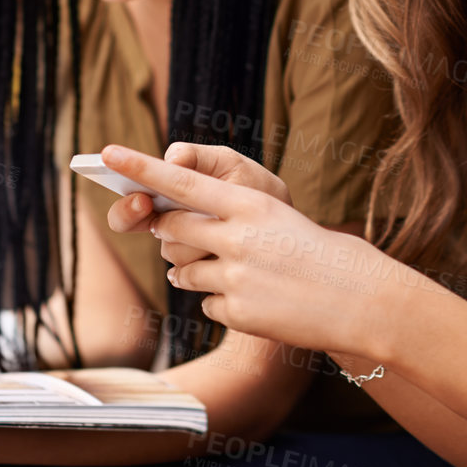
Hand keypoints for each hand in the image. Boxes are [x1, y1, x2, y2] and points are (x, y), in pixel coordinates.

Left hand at [100, 148, 420, 356]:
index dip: (140, 168)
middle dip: (168, 231)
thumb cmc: (317, 250)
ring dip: (198, 270)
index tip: (108, 154)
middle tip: (183, 232)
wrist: (358, 297)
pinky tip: (257, 300)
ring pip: (184, 270)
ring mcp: (236, 277)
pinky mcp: (238, 312)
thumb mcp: (277, 217)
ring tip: (241, 272)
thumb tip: (174, 228)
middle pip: (171, 228)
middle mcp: (237, 236)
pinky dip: (224, 302)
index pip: (181, 181)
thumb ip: (229, 217)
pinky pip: (208, 305)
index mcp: (249, 203)